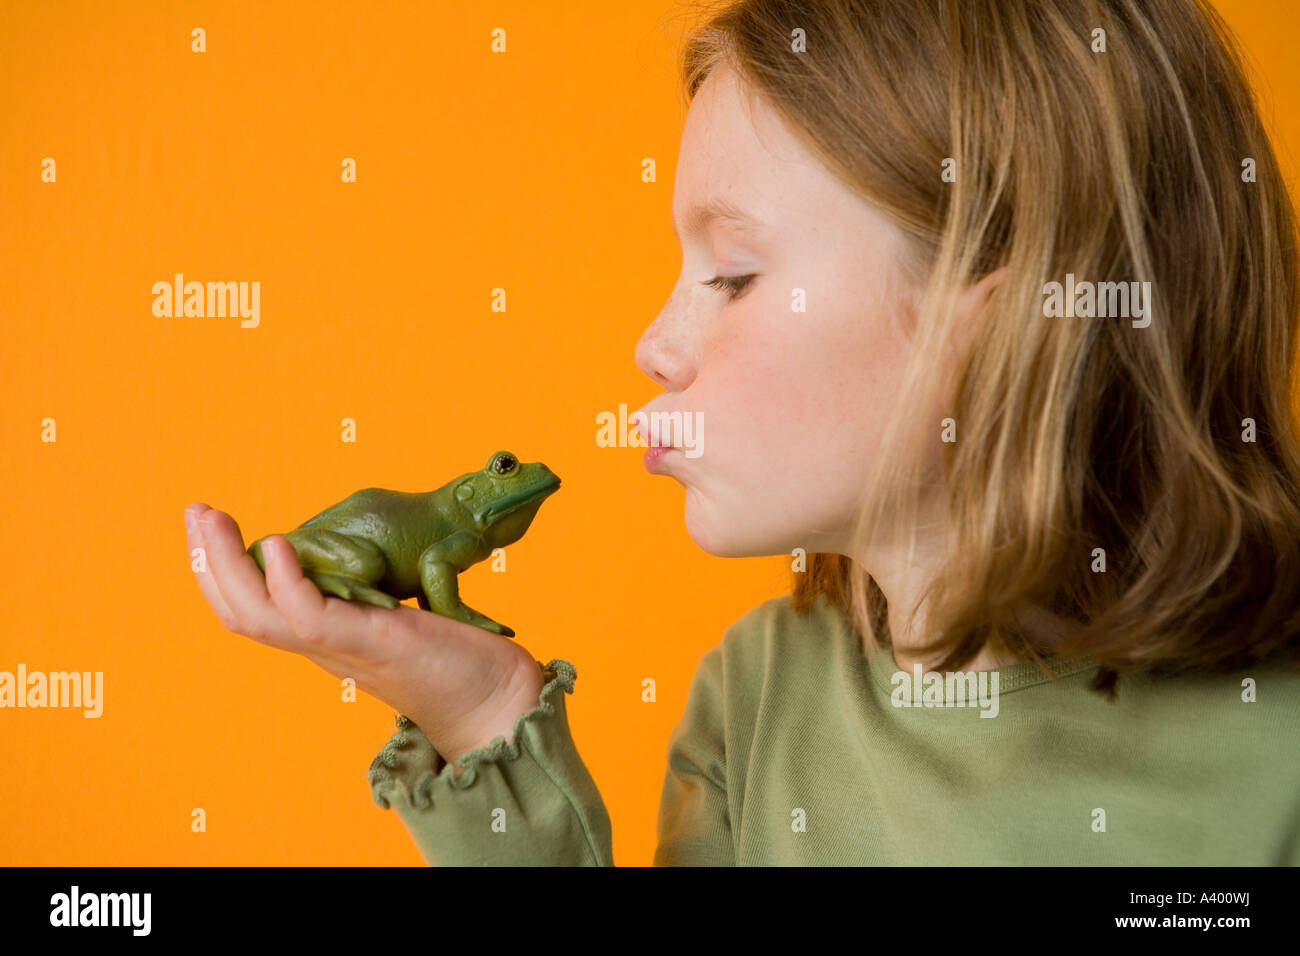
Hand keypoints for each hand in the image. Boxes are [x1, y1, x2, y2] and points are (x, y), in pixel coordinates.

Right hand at [183, 502, 544, 765]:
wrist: (497, 698)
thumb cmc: (454, 656)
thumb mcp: (398, 612)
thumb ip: (369, 592)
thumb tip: (357, 559)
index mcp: (324, 636)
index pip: (253, 607)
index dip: (223, 569)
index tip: (208, 523)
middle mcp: (324, 646)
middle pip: (242, 611)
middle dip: (210, 560)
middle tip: (195, 512)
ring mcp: (344, 647)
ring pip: (261, 615)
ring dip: (229, 567)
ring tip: (214, 522)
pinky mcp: (373, 643)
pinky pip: (310, 618)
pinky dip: (288, 582)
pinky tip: (278, 546)